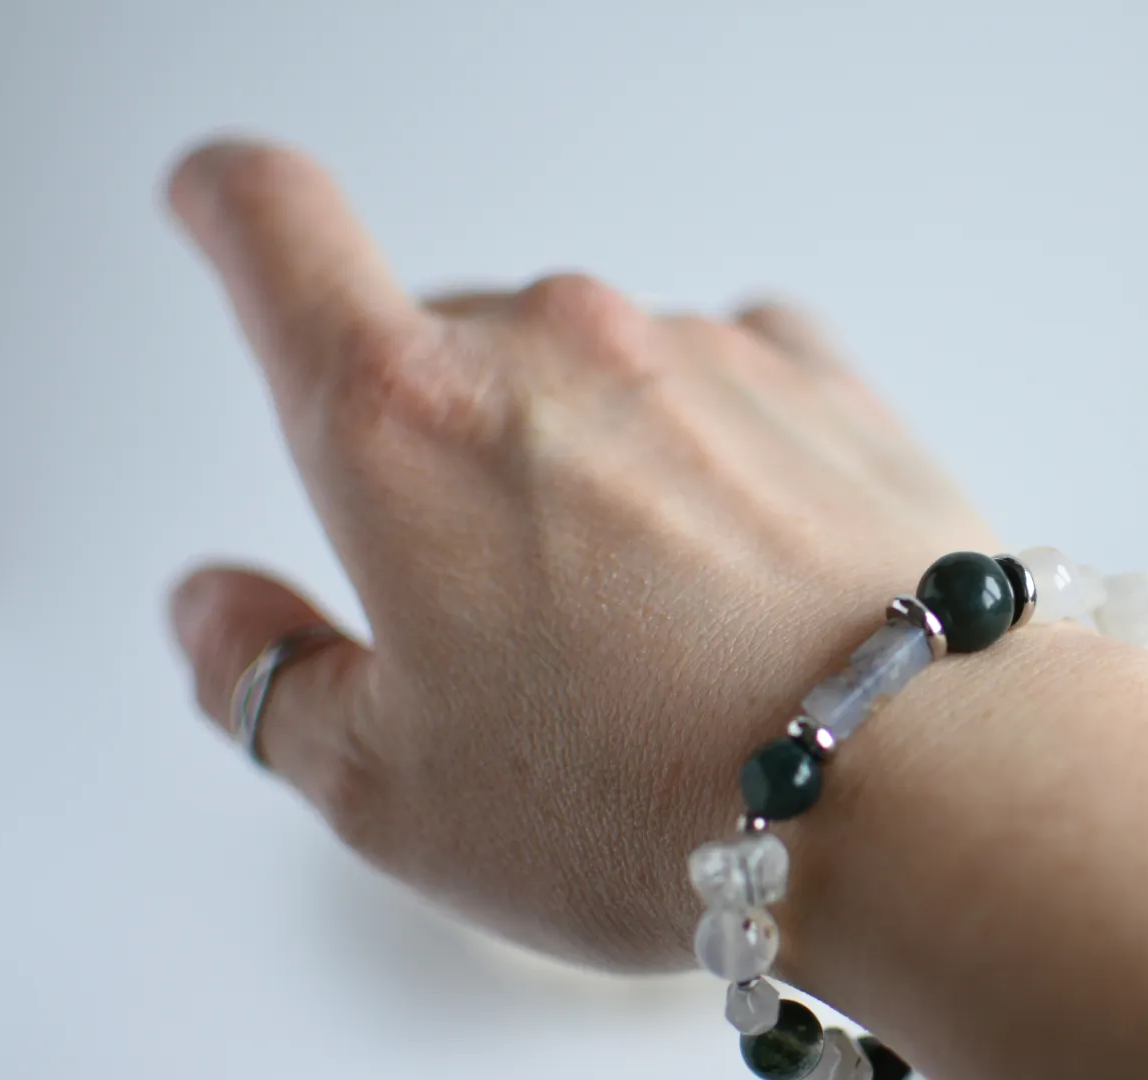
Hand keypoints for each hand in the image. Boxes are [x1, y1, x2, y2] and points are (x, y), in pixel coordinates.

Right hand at [166, 140, 995, 970]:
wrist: (929, 788)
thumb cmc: (654, 804)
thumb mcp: (392, 796)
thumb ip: (268, 682)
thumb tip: (218, 608)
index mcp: (404, 422)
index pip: (271, 227)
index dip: (225, 205)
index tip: (219, 210)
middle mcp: (554, 346)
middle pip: (444, 345)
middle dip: (442, 455)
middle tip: (500, 620)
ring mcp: (702, 354)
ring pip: (592, 375)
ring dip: (590, 467)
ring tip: (651, 636)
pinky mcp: (827, 386)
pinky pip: (727, 380)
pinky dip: (708, 447)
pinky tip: (737, 559)